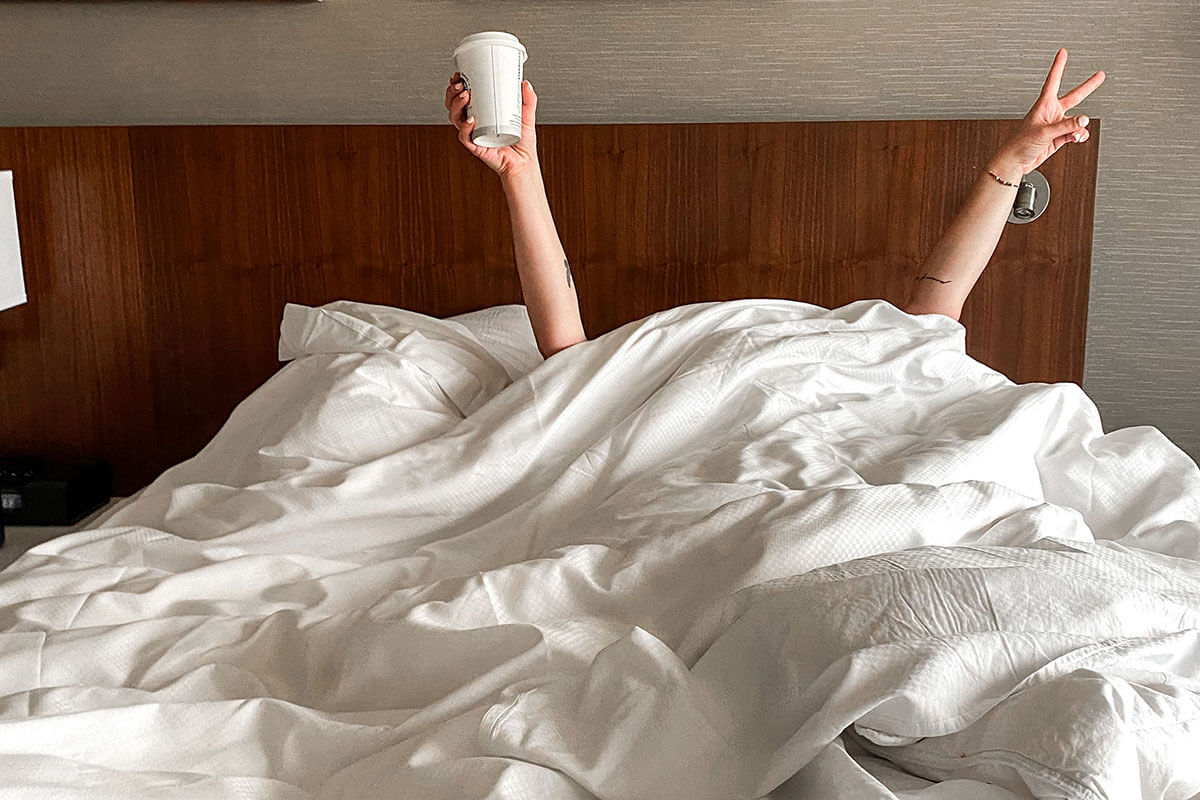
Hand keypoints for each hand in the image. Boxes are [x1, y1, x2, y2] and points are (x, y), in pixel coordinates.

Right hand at [445, 72, 540, 178]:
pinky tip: (471, 119)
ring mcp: (473, 134)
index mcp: (481, 114)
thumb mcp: (526, 116)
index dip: (456, 87)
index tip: (460, 76)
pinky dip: (465, 127)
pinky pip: (464, 136)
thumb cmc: (521, 143)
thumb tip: (526, 84)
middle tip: (461, 85)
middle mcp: (474, 124)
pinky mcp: (475, 146)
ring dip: (456, 105)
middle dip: (453, 93)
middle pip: (453, 106)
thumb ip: (528, 100)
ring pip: (455, 118)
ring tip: (466, 96)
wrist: (523, 163)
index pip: (463, 98)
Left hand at [989, 49, 1104, 181]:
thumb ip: (1066, 126)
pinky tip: (1076, 138)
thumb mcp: (1044, 132)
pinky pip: (1075, 133)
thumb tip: (1084, 120)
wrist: (1016, 161)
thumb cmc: (1020, 144)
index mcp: (1044, 105)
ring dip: (1079, 127)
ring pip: (1076, 121)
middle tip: (1100, 75)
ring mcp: (1056, 125)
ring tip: (1076, 134)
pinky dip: (1078, 136)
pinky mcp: (1059, 137)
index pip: (1053, 80)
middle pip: (1074, 96)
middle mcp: (1051, 112)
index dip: (1058, 66)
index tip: (1062, 52)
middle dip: (1088, 86)